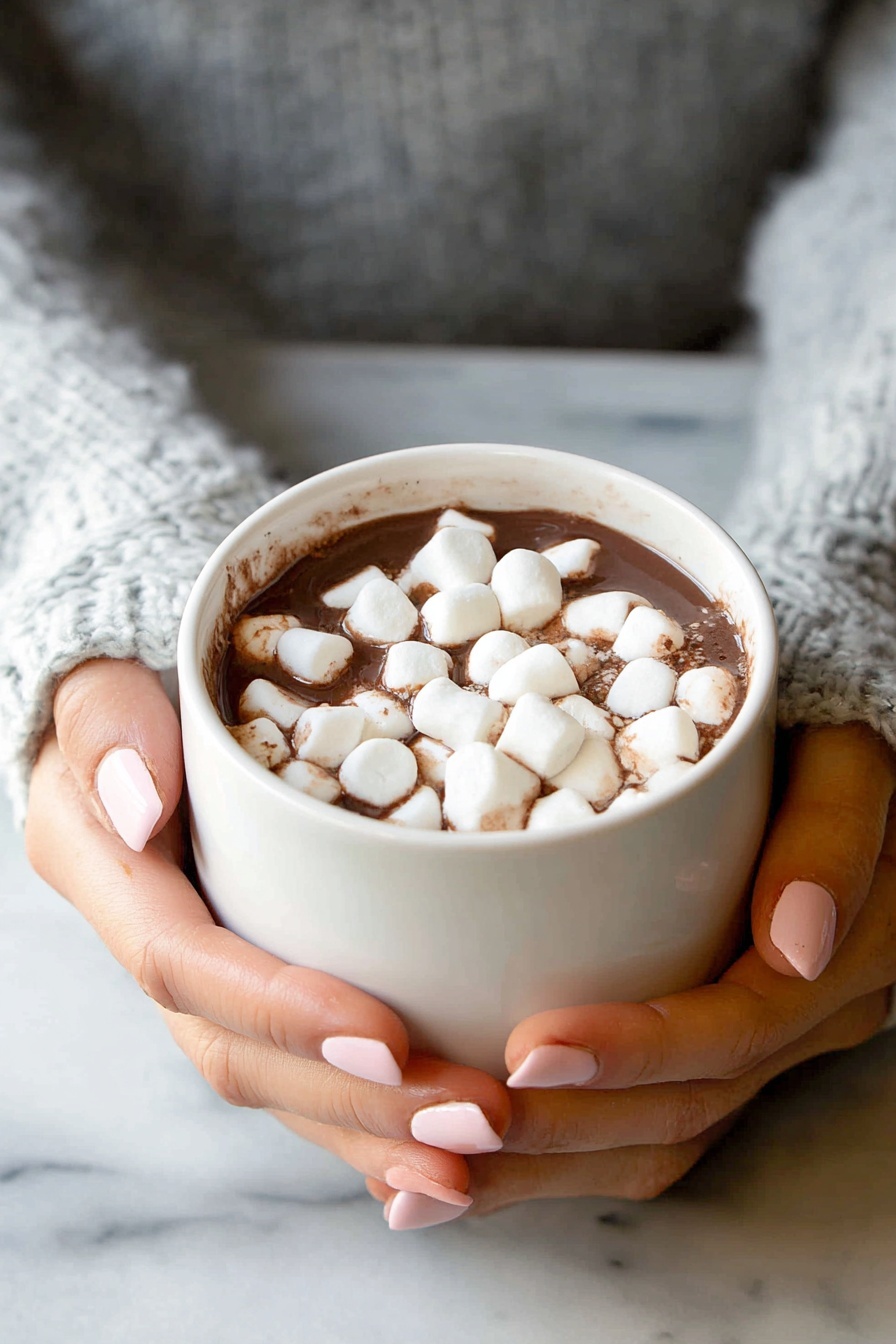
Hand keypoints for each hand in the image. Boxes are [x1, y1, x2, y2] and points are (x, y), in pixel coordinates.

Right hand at [25, 658, 509, 1216]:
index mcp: (115, 881)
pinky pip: (313, 1074)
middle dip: (360, 1100)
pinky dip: (377, 1122)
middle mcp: (165, 950)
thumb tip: (142, 809)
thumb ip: (110, 728)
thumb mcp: (105, 684)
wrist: (146, 704)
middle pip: (249, 1057)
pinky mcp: (267, 987)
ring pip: (286, 1086)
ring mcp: (215, 982)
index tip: (390, 1039)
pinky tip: (456, 1153)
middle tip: (480, 1115)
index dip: (284, 1010)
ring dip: (381, 1132)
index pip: (190, 969)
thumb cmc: (133, 684)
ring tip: (483, 1155)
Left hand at [362, 726, 895, 1222]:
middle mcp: (794, 1029)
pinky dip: (538, 1163)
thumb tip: (798, 941)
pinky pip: (625, 1135)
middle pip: (676, 1113)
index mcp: (838, 968)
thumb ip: (833, 837)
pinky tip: (450, 1172)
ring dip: (534, 1170)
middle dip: (557, 1127)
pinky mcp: (696, 1060)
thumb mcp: (847, 770)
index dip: (634, 1051)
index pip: (733, 1031)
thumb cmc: (814, 753)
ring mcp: (746, 1055)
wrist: (816, 787)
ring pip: (644, 1146)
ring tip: (422, 1177)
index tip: (529, 1047)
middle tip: (445, 1125)